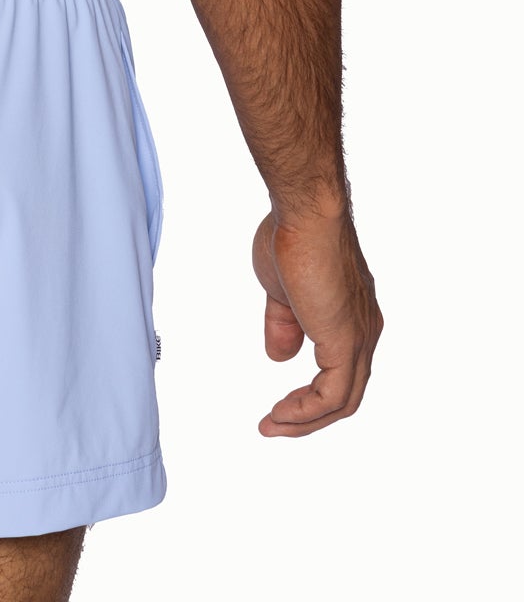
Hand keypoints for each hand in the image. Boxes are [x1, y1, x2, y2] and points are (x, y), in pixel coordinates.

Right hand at [252, 207, 381, 435]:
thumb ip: (284, 324)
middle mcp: (365, 331)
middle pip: (345, 392)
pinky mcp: (347, 342)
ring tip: (272, 425)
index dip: (311, 393)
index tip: (279, 404)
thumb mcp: (280, 290)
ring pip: (342, 401)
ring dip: (305, 420)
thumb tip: (281, 357)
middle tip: (273, 423)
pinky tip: (282, 413)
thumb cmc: (291, 236)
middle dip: (307, 414)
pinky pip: (332, 396)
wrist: (305, 213)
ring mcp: (359, 338)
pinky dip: (307, 411)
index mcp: (351, 316)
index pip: (341, 369)